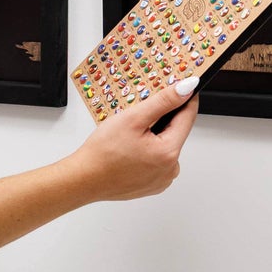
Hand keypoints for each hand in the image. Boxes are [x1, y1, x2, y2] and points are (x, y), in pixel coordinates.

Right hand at [67, 78, 199, 201]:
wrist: (84, 179)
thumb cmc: (103, 153)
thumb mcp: (133, 118)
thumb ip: (163, 102)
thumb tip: (186, 89)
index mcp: (169, 152)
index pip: (188, 117)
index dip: (185, 99)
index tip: (183, 87)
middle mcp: (170, 169)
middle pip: (176, 132)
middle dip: (163, 119)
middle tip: (142, 113)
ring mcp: (162, 179)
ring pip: (166, 145)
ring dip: (155, 135)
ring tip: (132, 134)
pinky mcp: (153, 184)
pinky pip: (158, 160)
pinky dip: (149, 151)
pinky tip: (131, 148)